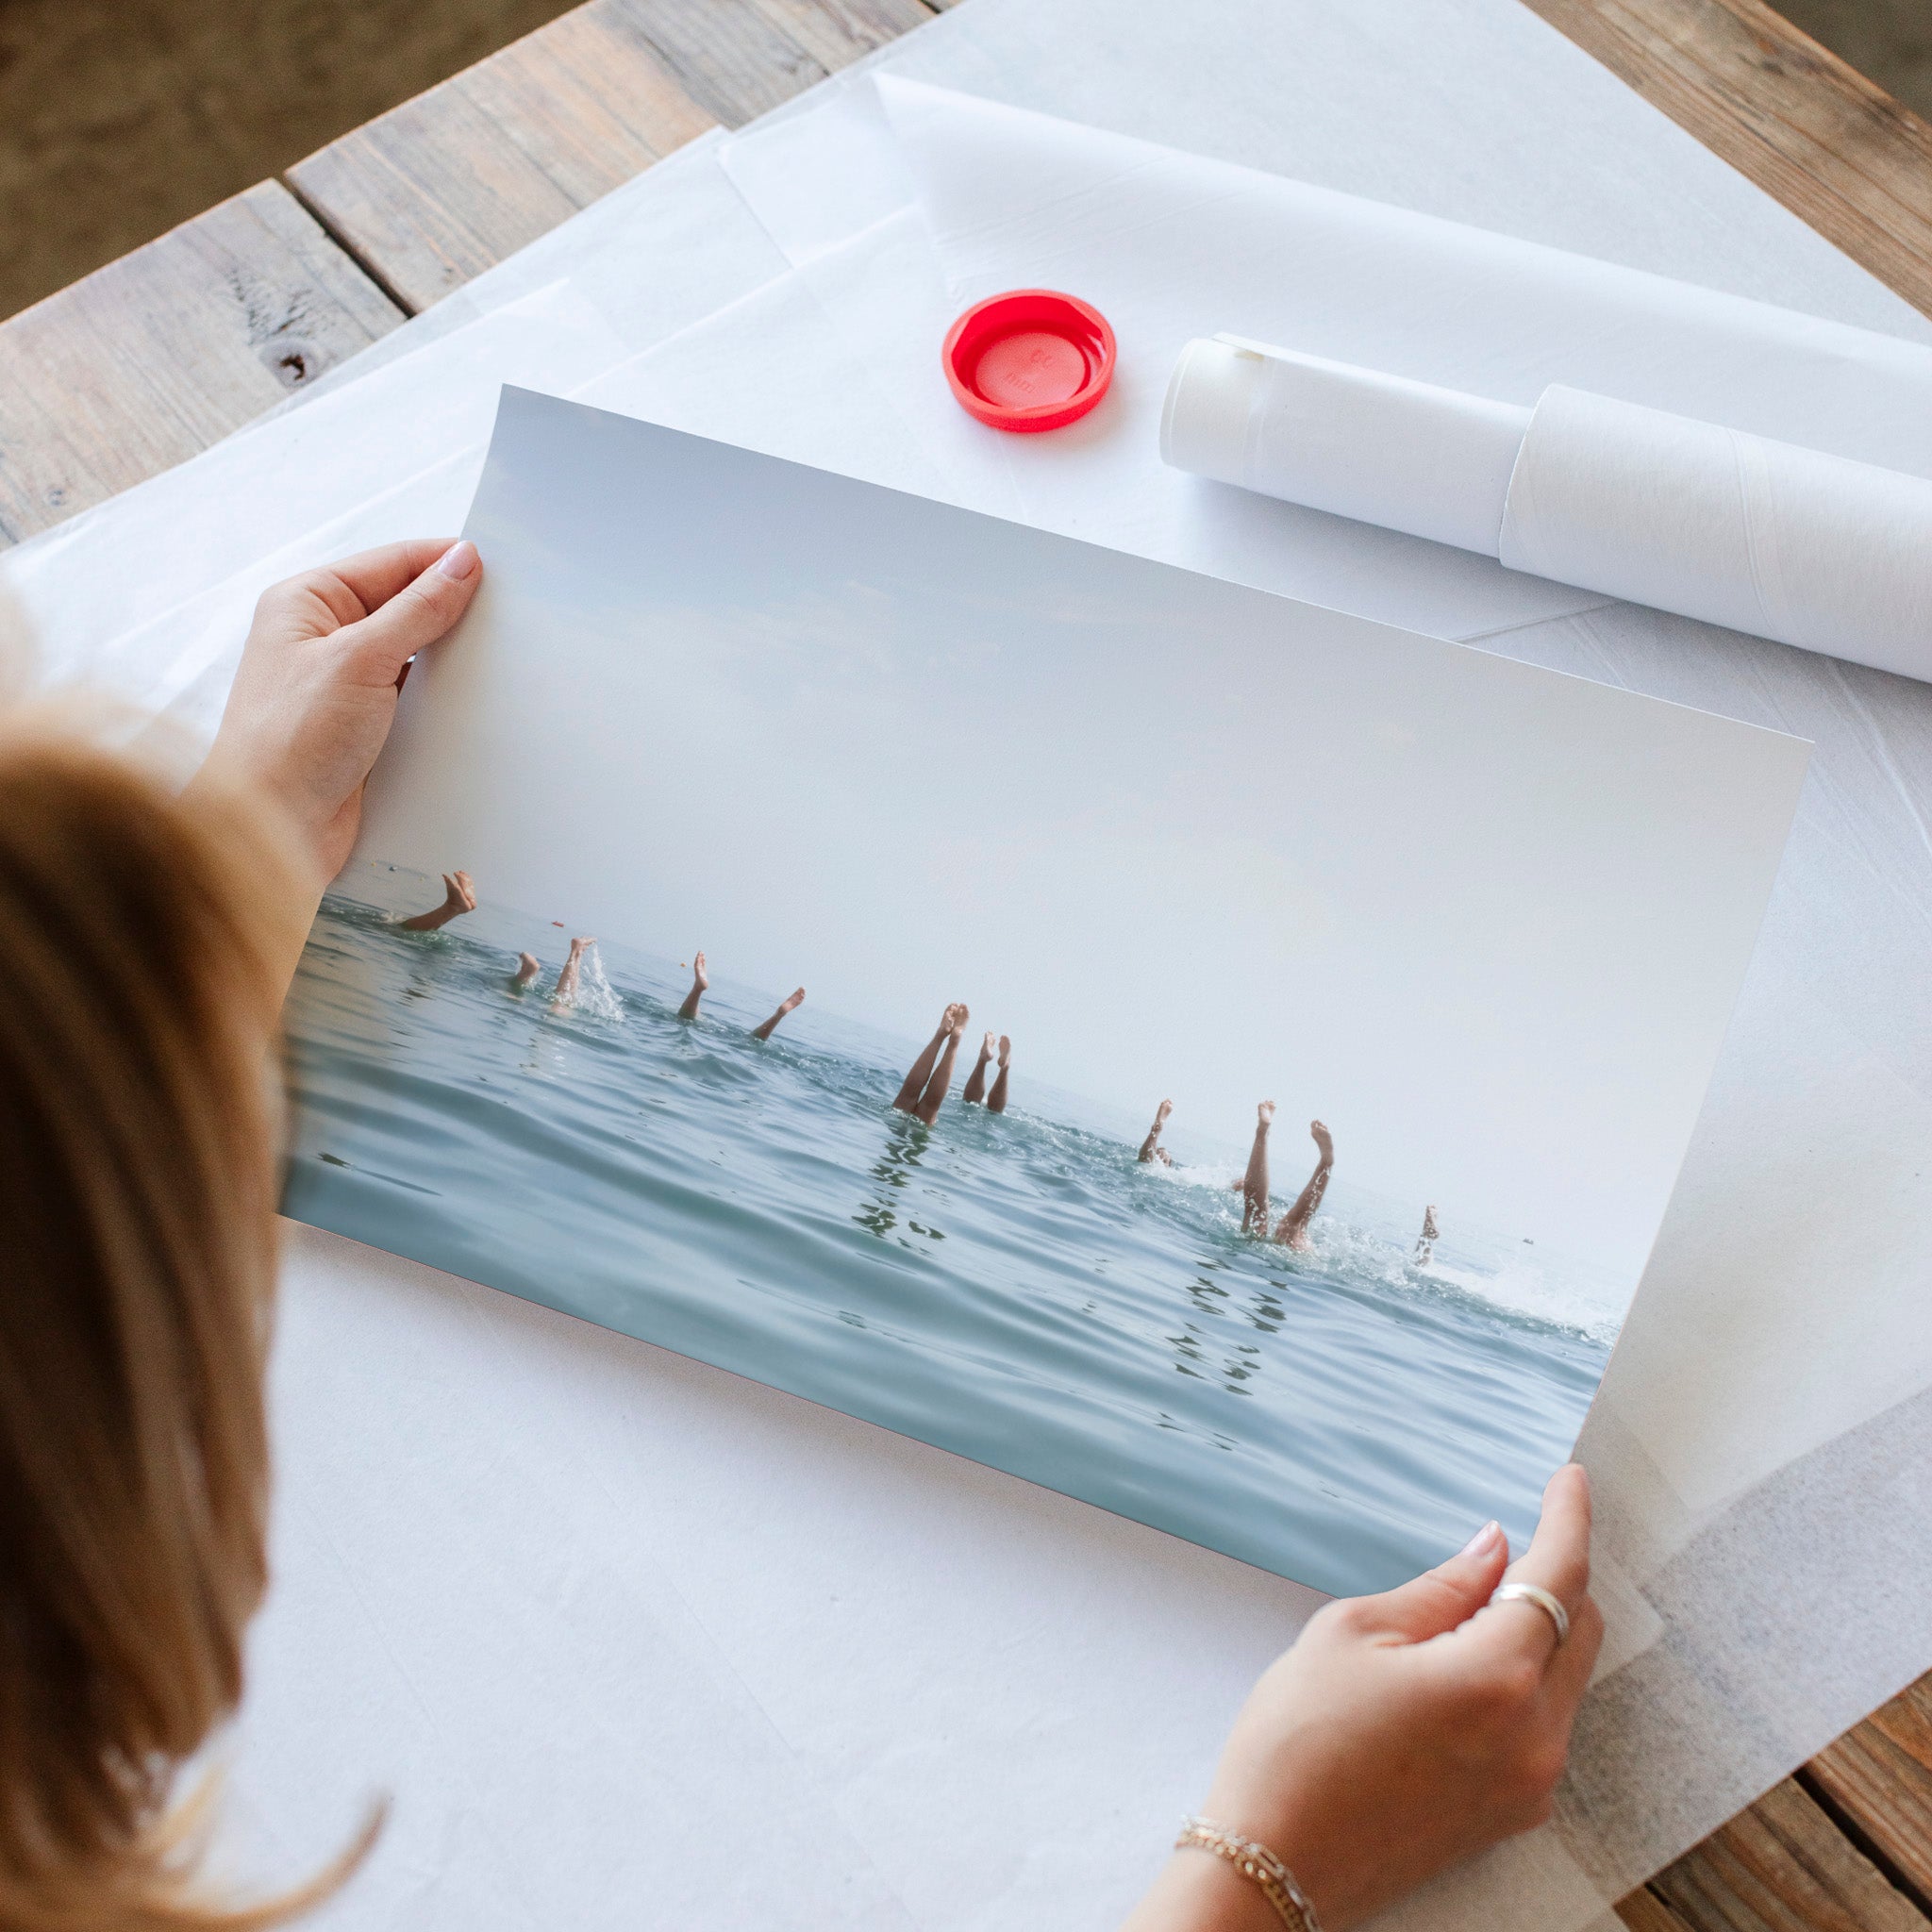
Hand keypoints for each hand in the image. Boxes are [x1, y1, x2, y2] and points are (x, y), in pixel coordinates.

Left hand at [197, 539, 482, 888]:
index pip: (391, 563)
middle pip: (405, 604)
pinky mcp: (364, 723)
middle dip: (452, 610)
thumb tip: (462, 561)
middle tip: (510, 615)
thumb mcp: (361, 659)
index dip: (444, 562)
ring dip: (450, 657)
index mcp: (307, 601)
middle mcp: (322, 635)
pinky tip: (474, 698)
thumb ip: (417, 608)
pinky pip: (415, 694)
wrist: (273, 828)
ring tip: (499, 656)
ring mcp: (344, 681)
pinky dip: (443, 695)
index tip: (499, 571)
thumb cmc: (291, 739)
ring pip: (414, 652)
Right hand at [1126, 1465, 1601, 1930]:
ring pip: (1567, 1679)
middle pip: (1580, 1628)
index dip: (1569, 1517)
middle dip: (1558, 1573)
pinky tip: (1466, 1666)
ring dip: (1539, 1630)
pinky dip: (1525, 1681)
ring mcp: (1530, 1783)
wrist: (1277, 1861)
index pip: (1561, 1575)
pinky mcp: (1513, 1815)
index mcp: (1496, 1678)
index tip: (1570, 1479)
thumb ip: (1438, 1589)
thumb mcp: (1352, 1635)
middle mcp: (1535, 1736)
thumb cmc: (1298, 1743)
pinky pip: (1545, 1726)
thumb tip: (1492, 1551)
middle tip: (1513, 1537)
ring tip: (1471, 1606)